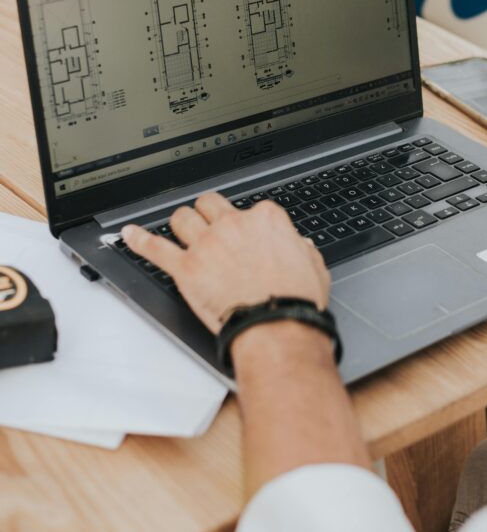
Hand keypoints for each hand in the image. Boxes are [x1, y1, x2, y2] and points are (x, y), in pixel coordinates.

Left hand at [122, 194, 330, 335]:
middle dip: (207, 213)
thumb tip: (297, 246)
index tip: (244, 234)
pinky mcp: (186, 268)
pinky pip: (155, 248)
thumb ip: (299, 248)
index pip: (249, 208)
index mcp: (265, 219)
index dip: (245, 223)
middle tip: (208, 225)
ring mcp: (206, 245)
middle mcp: (233, 225)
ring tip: (179, 231)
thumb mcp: (313, 265)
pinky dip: (139, 240)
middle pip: (209, 205)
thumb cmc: (295, 300)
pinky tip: (129, 234)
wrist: (277, 326)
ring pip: (182, 219)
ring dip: (180, 224)